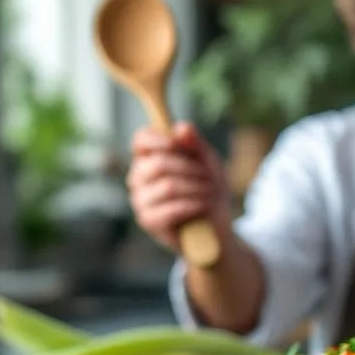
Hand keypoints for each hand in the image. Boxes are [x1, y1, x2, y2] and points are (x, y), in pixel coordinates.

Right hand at [126, 121, 230, 253]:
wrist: (216, 227)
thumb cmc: (209, 190)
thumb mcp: (208, 163)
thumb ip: (195, 144)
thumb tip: (182, 127)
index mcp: (149, 158)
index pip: (141, 140)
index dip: (158, 139)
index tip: (177, 144)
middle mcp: (138, 177)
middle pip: (158, 163)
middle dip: (190, 169)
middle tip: (210, 177)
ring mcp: (140, 200)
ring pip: (167, 186)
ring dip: (196, 188)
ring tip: (211, 193)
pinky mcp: (148, 220)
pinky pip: (170, 209)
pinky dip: (193, 205)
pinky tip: (203, 206)